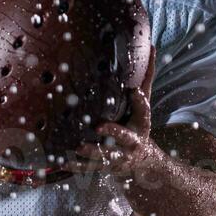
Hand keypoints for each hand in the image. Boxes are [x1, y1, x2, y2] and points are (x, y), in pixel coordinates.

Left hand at [64, 45, 156, 179]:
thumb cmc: (138, 125)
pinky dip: (76, 166)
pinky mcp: (106, 167)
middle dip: (114, 132)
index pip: (143, 112)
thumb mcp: (143, 105)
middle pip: (124, 137)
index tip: (132, 89)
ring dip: (92, 151)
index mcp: (141, 125)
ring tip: (79, 147)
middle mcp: (132, 143)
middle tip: (100, 126)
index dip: (139, 101)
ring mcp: (119, 157)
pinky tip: (62, 163)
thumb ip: (146, 80)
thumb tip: (153, 48)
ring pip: (106, 156)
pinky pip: (90, 168)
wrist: (143, 161)